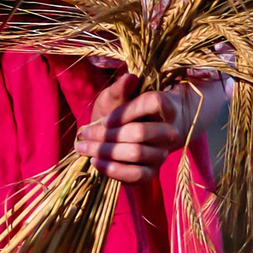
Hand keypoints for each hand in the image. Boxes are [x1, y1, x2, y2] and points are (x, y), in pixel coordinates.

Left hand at [76, 73, 193, 183]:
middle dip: (107, 134)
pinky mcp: (152, 172)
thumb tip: (129, 77)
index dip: (126, 111)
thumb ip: (120, 89)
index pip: (152, 103)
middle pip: (140, 132)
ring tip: (84, 148)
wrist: (126, 136)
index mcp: (164, 106)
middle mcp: (169, 131)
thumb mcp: (116, 97)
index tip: (104, 119)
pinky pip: (136, 174)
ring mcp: (162, 153)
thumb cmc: (120, 112)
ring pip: (136, 153)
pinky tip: (95, 162)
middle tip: (85, 134)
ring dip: (105, 151)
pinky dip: (113, 169)